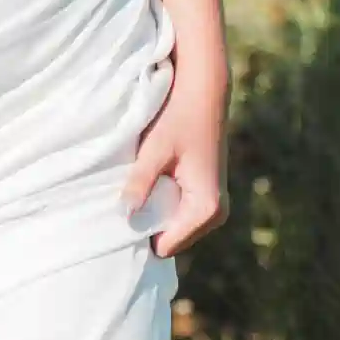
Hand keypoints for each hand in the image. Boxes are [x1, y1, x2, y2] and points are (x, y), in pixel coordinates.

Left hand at [125, 73, 227, 260]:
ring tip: (141, 187)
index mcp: (206, 208)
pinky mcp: (208, 199)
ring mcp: (214, 209)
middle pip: (169, 241)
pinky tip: (152, 185)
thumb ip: (140, 183)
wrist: (204, 93)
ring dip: (154, 214)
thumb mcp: (155, 149)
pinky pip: (179, 216)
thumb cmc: (180, 117)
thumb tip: (124, 214)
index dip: (141, 234)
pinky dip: (163, 206)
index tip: (122, 216)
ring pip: (173, 230)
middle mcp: (216, 215)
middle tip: (129, 199)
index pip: (165, 246)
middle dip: (148, 226)